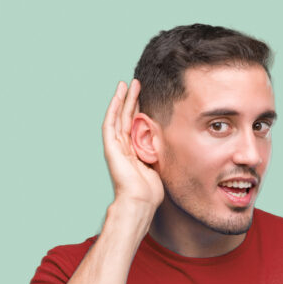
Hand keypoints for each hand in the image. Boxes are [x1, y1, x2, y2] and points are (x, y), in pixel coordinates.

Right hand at [100, 80, 161, 212]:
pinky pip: (111, 123)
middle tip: (137, 83)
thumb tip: (172, 139)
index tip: (145, 95)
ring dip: (123, 99)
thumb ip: (158, 151)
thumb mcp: (158, 164)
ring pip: (118, 116)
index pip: (135, 125)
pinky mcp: (110, 147)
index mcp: (133, 151)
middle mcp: (122, 147)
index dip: (139, 109)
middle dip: (131, 99)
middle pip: (126, 117)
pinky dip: (113, 107)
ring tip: (128, 83)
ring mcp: (115, 146)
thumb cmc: (151, 190)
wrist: (140, 200)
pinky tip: (118, 95)